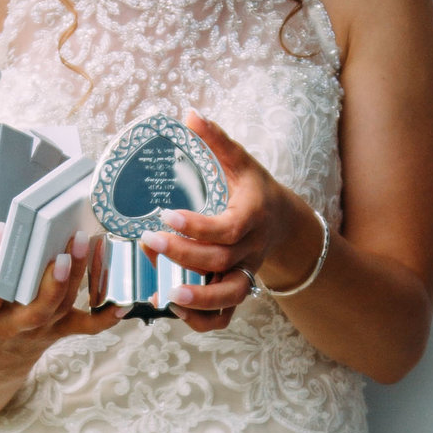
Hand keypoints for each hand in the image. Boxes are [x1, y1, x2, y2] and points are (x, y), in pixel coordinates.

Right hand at [0, 227, 120, 408]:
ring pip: (65, 307)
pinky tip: (124, 299)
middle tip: (65, 247)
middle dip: (55, 278)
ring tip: (89, 241)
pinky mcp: (60, 331)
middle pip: (39, 306)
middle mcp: (15, 326)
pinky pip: (87, 326)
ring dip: (82, 276)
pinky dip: (107, 316)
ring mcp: (41, 330)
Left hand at [146, 111, 322, 329]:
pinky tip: (174, 308)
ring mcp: (245, 271)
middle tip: (149, 241)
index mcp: (252, 215)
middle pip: (221, 260)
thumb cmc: (253, 190)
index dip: (198, 227)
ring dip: (199, 299)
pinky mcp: (237, 287)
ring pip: (229, 294)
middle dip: (184, 255)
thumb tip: (188, 113)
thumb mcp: (240, 162)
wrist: (282, 222)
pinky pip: (226, 314)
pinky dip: (203, 319)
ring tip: (166, 295)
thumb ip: (216, 141)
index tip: (165, 215)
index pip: (228, 227)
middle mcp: (251, 248)